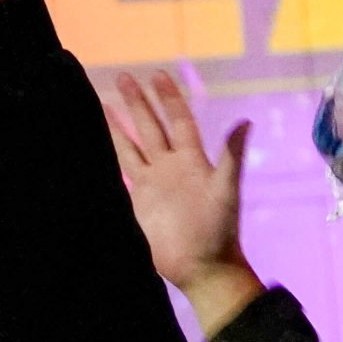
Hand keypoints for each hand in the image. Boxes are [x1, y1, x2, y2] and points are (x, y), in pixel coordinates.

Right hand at [107, 70, 263, 335]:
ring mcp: (153, 184)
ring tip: (103, 101)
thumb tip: (246, 121)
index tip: (157, 75)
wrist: (202, 266)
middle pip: (150, 127)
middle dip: (137, 102)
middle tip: (122, 76)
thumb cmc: (219, 229)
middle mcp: (170, 167)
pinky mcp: (137, 202)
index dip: (168, 98)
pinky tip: (97, 144)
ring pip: (132, 146)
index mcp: (192, 160)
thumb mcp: (227, 190)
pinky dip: (111, 157)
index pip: (177, 120)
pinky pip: (122, 172)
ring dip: (119, 125)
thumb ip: (232, 157)